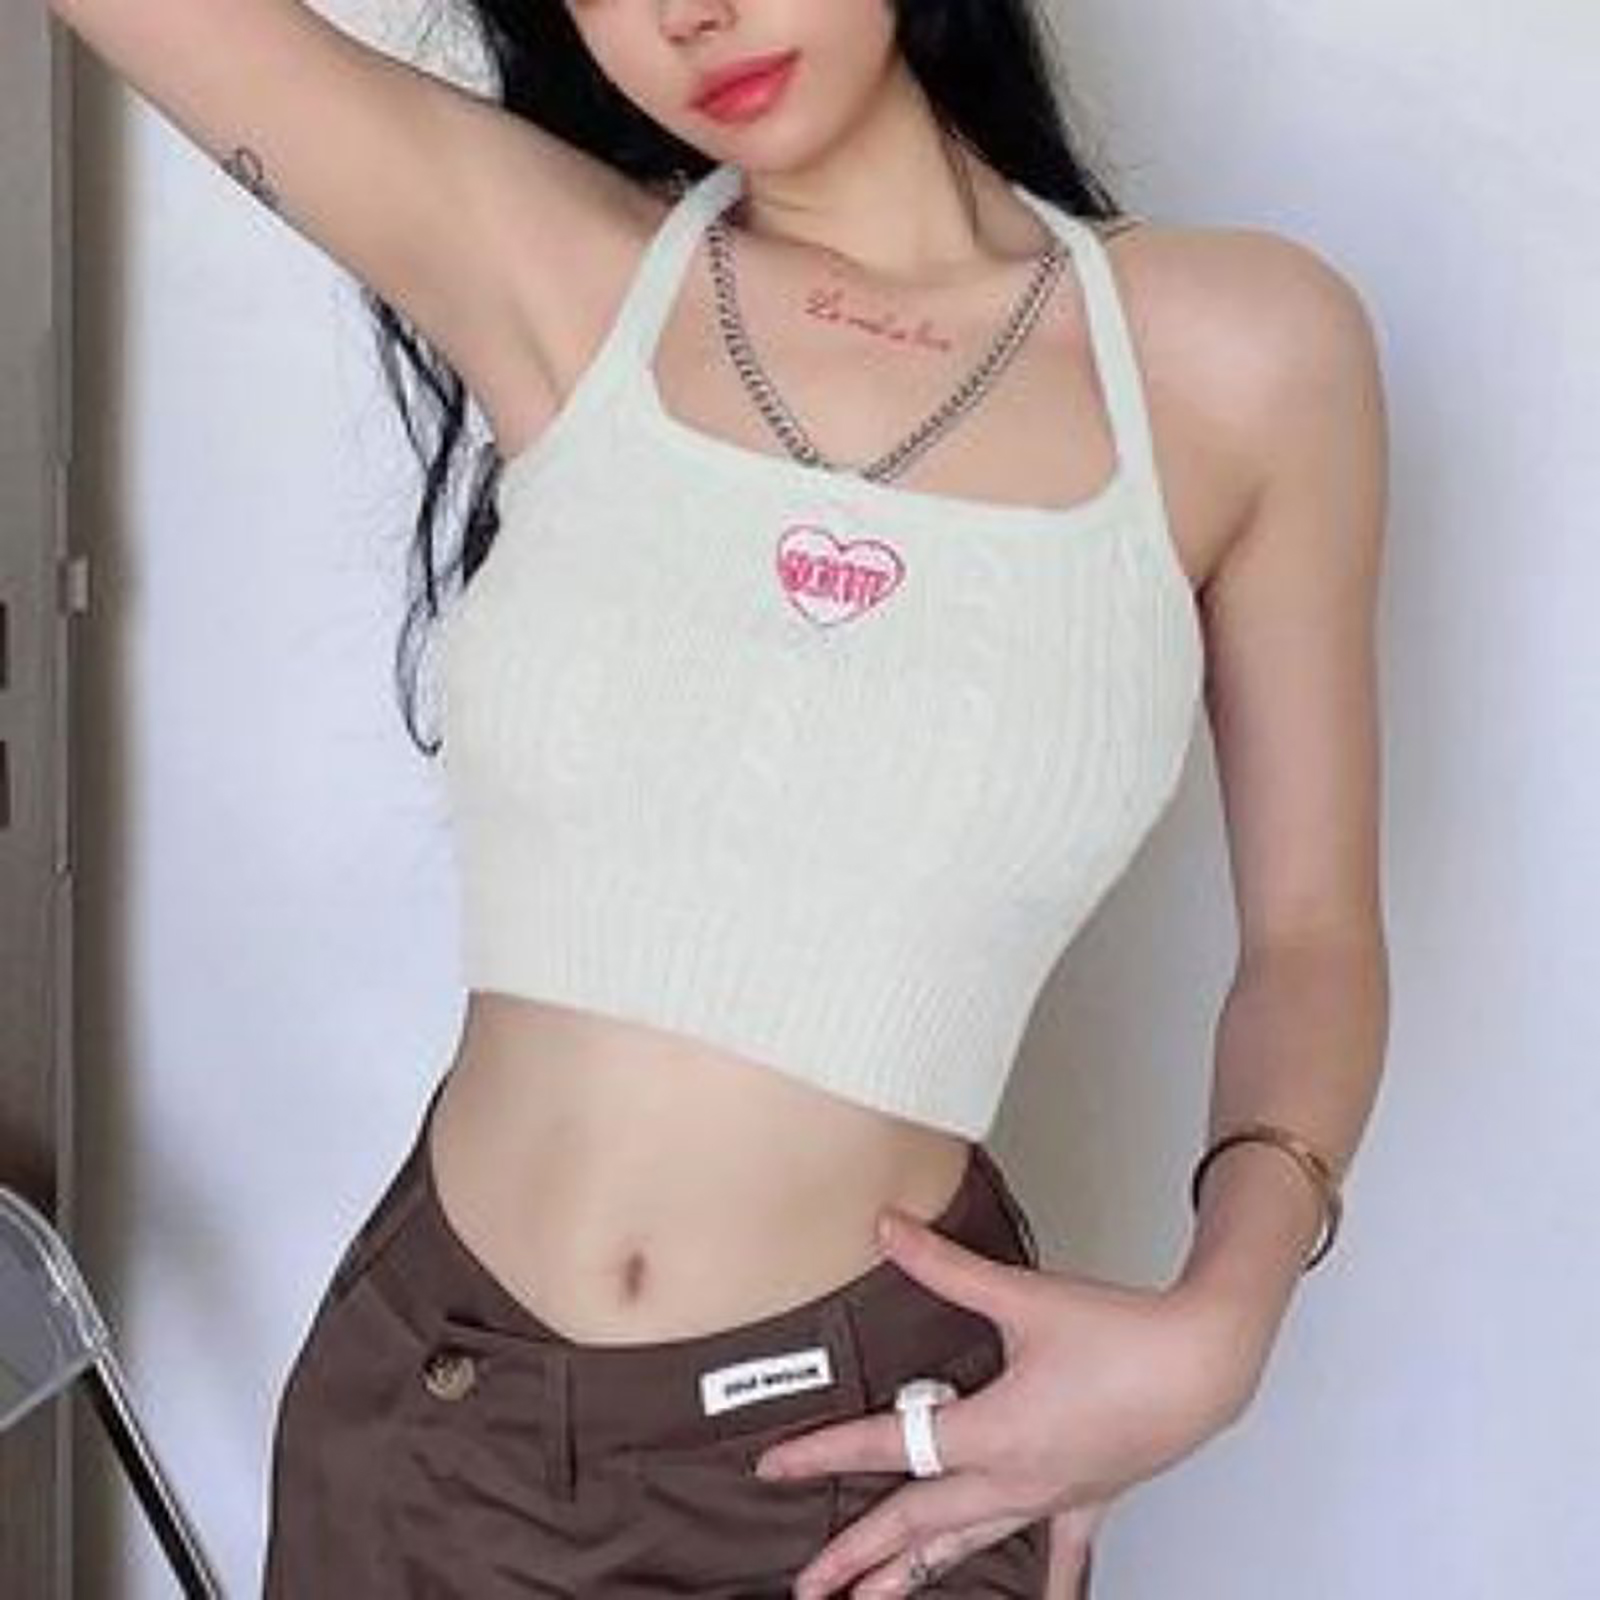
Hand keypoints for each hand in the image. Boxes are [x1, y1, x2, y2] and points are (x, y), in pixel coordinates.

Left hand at [751, 1205, 1265, 1597]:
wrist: (1205, 1361)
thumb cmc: (1122, 1332)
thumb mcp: (1024, 1295)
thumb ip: (947, 1265)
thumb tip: (888, 1227)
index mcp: (993, 1431)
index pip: (891, 1445)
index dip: (825, 1453)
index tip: (773, 1468)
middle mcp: (1015, 1478)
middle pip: (919, 1524)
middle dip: (858, 1556)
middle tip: (807, 1584)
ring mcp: (1051, 1497)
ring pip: (970, 1548)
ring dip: (916, 1578)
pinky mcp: (1088, 1499)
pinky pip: (1057, 1555)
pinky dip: (1044, 1584)